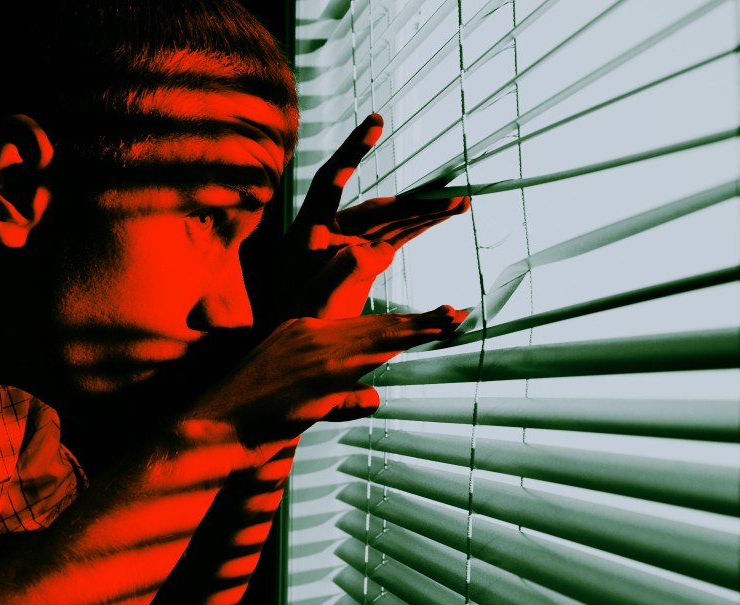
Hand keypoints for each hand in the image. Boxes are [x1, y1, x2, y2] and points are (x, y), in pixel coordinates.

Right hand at [188, 306, 465, 465]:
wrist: (210, 429)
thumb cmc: (248, 421)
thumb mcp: (297, 402)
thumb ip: (339, 397)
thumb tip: (374, 399)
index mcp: (297, 332)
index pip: (355, 320)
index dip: (394, 319)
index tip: (425, 313)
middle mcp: (306, 332)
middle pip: (373, 324)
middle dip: (415, 321)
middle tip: (455, 313)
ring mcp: (311, 351)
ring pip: (375, 336)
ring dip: (415, 328)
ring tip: (450, 319)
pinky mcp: (316, 374)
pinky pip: (365, 359)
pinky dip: (394, 346)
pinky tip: (419, 340)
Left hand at [276, 113, 469, 320]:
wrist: (289, 335)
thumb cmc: (293, 318)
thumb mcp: (314, 301)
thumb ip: (344, 274)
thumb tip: (382, 251)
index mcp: (308, 231)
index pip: (329, 182)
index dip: (351, 153)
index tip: (375, 123)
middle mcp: (330, 229)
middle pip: (377, 208)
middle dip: (415, 201)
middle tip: (453, 194)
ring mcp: (348, 242)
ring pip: (392, 221)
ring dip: (425, 212)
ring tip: (462, 202)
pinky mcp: (361, 257)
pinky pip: (395, 236)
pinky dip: (419, 227)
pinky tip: (443, 215)